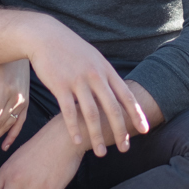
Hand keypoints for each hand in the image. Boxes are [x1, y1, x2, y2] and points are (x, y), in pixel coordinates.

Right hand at [23, 16, 148, 156]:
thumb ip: (106, 76)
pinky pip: (68, 111)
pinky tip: (77, 141)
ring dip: (97, 136)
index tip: (144, 131)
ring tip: (100, 152)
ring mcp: (77, 81)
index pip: (126, 96)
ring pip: (91, 114)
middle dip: (120, 131)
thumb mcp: (94, 58)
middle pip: (112, 108)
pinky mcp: (60, 85)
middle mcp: (95, 76)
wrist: (45, 36)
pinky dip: (74, 128)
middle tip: (125, 149)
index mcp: (106, 70)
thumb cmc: (70, 49)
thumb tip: (118, 92)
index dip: (136, 114)